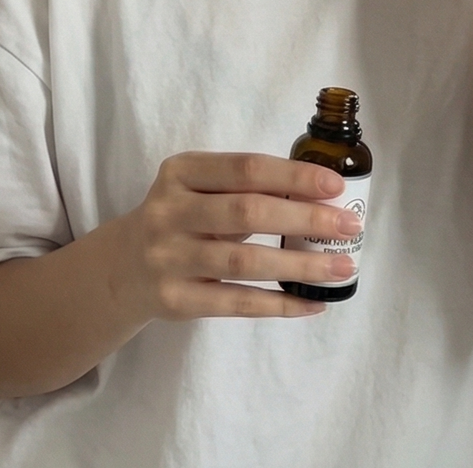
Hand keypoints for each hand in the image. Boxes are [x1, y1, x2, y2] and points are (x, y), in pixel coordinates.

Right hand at [121, 152, 361, 320]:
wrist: (124, 267)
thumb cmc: (181, 217)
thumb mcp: (199, 188)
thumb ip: (245, 187)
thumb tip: (321, 194)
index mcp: (181, 172)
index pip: (246, 168)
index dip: (293, 177)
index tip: (335, 185)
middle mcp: (170, 211)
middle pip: (248, 212)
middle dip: (305, 219)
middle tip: (348, 225)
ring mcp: (169, 258)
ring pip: (245, 263)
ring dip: (300, 266)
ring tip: (342, 266)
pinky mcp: (175, 300)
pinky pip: (236, 303)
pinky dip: (279, 304)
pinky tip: (312, 302)